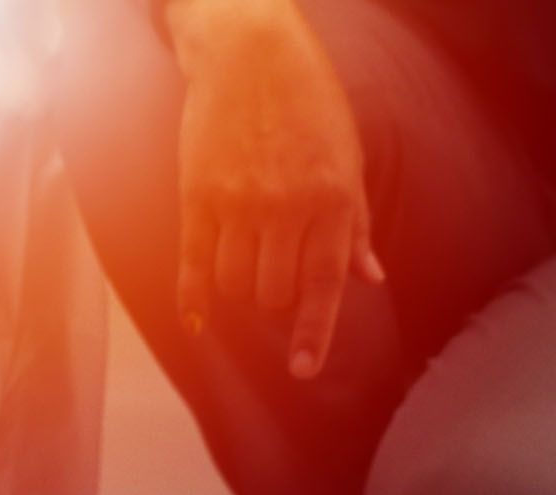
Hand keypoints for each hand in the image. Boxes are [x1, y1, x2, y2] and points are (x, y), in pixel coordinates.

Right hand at [172, 0, 384, 377]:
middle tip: (278, 280)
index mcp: (330, 199)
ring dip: (242, 291)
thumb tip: (368, 277)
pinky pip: (194, 264)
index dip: (313, 332)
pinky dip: (194, 298)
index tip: (303, 369)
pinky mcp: (197, 198)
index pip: (324, 283)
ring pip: (235, 284)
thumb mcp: (348, 158)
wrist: (249, 56)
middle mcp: (283, 208)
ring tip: (248, 269)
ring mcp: (236, 205)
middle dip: (276, 299)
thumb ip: (354, 223)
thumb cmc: (308, 103)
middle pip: (273, 292)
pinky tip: (197, 321)